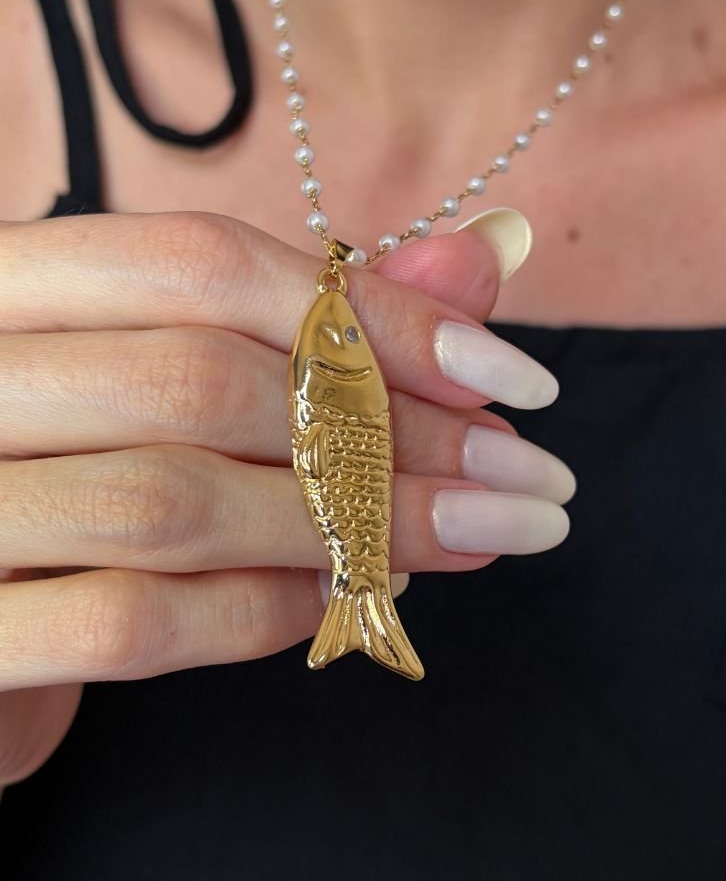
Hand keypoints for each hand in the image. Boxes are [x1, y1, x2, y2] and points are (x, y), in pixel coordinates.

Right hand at [0, 208, 572, 783]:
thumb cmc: (83, 470)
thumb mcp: (174, 373)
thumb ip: (316, 316)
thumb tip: (480, 258)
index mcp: (12, 285)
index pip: (202, 262)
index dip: (371, 314)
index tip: (507, 375)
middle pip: (198, 379)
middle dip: (391, 429)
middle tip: (520, 471)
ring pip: (171, 501)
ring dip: (358, 524)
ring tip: (477, 532)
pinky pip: (130, 622)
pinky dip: (266, 610)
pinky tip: (359, 593)